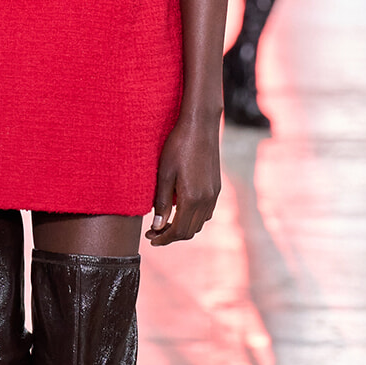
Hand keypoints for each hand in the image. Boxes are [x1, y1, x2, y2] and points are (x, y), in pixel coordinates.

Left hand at [146, 115, 221, 245]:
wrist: (200, 126)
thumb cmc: (178, 146)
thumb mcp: (164, 174)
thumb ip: (162, 202)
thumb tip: (157, 226)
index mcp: (192, 199)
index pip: (178, 231)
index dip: (163, 238)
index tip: (149, 237)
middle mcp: (206, 200)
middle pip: (190, 231)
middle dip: (171, 236)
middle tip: (153, 232)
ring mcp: (214, 194)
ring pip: (199, 223)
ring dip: (183, 228)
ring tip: (165, 222)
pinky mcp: (216, 187)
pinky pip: (206, 212)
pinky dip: (193, 218)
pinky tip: (181, 210)